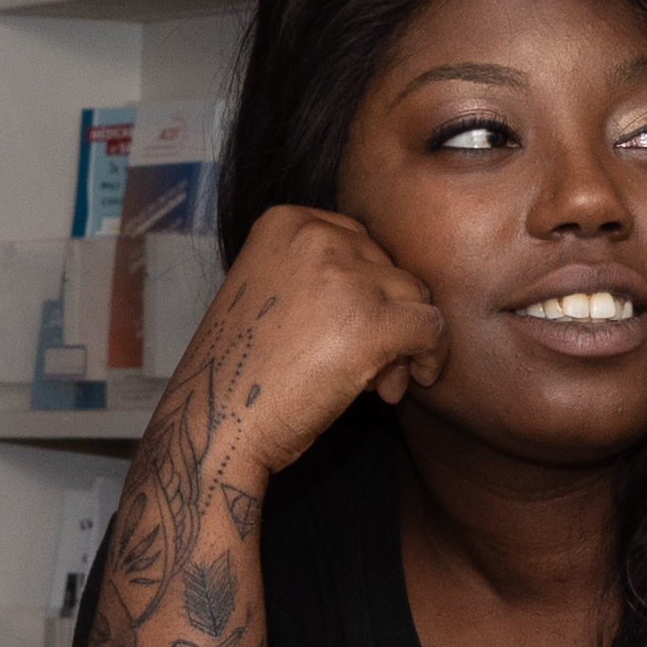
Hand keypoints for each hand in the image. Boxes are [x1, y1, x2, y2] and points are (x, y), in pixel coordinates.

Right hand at [160, 204, 442, 490]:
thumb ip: (320, 278)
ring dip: (404, 342)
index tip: (350, 329)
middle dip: (386, 316)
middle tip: (368, 368)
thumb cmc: (239, 373)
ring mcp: (346, 276)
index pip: (359, 241)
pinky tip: (415, 381)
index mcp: (285, 222)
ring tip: (378, 384)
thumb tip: (396, 299)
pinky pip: (431, 327)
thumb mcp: (268, 294)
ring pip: (414, 296)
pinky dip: (430, 356)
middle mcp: (317, 237)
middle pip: (388, 267)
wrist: (215, 424)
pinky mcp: (372, 321)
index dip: (364, 289)